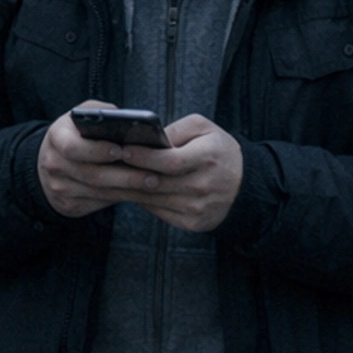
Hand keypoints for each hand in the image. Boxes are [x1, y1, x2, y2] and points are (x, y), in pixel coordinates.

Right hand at [37, 101, 175, 219]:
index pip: (73, 147)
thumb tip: (128, 119)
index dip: (97, 150)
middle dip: (125, 176)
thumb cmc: (76, 134)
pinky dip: (120, 198)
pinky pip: (98, 204)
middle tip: (152, 175)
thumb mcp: (81, 118)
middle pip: (91, 174)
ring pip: (98, 192)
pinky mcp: (68, 205)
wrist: (50, 163)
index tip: (121, 150)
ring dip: (127, 189)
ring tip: (152, 183)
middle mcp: (53, 164)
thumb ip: (101, 114)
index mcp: (56, 138)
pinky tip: (139, 193)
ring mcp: (59, 188)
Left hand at [121, 114, 244, 232]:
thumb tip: (148, 139)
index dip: (144, 157)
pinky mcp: (193, 223)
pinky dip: (142, 201)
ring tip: (112, 176)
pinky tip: (129, 190)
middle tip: (108, 163)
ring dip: (130, 189)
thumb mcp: (205, 129)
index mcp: (208, 158)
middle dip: (130, 173)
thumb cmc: (219, 151)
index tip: (123, 149)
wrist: (244, 187)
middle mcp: (203, 186)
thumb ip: (177, 130)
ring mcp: (197, 208)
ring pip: (154, 199)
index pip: (170, 161)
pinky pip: (159, 212)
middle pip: (158, 183)